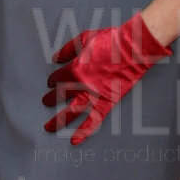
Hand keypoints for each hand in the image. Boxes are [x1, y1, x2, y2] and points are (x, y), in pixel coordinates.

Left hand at [42, 13, 169, 144]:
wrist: (133, 48)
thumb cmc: (112, 41)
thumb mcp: (85, 38)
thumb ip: (67, 50)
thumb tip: (55, 57)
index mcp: (75, 69)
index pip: (58, 78)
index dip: (52, 80)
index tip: (50, 83)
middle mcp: (82, 85)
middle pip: (60, 96)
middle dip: (50, 99)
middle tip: (45, 102)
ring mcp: (95, 95)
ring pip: (72, 112)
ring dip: (58, 121)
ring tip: (49, 127)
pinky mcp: (108, 102)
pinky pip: (94, 120)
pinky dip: (84, 131)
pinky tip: (74, 140)